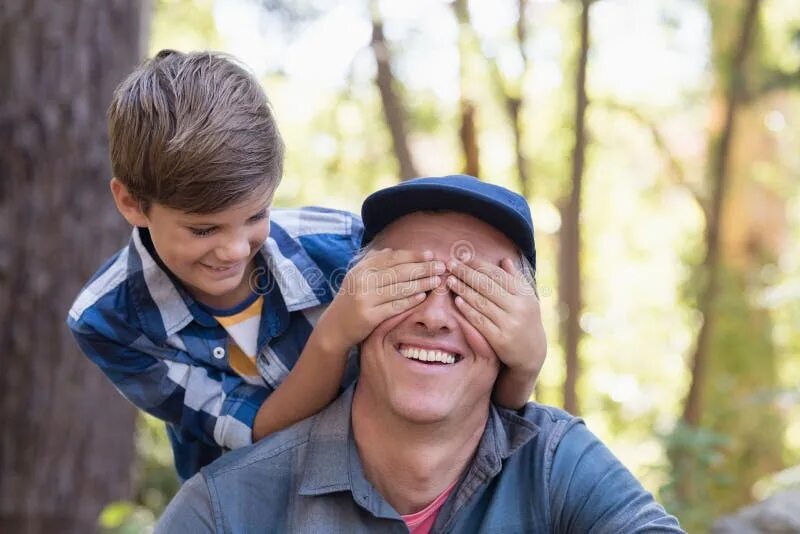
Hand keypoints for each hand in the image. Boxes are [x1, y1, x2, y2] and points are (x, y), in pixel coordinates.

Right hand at [321, 248, 445, 349]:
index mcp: (361, 269)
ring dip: (421, 283)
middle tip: (441, 266)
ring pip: (399, 288)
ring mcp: (365, 299)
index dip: (413, 255)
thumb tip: (393, 251)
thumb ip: (374, 263)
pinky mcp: (369, 316)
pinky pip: (394, 306)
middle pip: (399, 272)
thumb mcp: (358, 277)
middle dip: (423, 268)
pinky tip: (423, 296)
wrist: (335, 326)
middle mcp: (362, 281)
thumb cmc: (352, 299)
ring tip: (437, 280)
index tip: (431, 254)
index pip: (392, 258)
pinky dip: (410, 300)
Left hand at [445, 256, 545, 377]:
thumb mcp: (526, 298)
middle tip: (451, 265)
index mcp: (524, 294)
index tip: (463, 258)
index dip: (478, 265)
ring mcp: (509, 323)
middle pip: (487, 286)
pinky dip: (467, 309)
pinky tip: (457, 300)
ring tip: (450, 280)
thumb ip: (516, 279)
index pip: (498, 274)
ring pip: (482, 302)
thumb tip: (504, 259)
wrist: (532, 352)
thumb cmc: (526, 319)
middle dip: (467, 273)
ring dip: (463, 289)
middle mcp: (518, 307)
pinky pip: (480, 321)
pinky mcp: (500, 339)